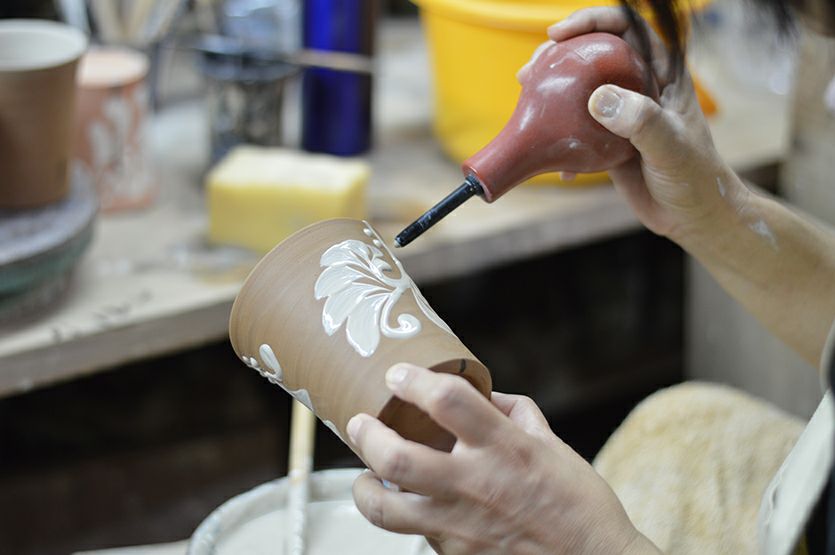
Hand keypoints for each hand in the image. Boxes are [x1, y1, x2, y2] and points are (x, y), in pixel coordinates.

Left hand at [348, 363, 658, 553]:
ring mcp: (461, 527)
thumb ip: (516, 413)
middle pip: (397, 455)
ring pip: (386, 508)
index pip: (447, 400)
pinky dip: (408, 518)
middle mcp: (476, 484)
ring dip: (365, 489)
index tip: (398, 375)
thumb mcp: (554, 446)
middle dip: (366, 434)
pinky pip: (416, 534)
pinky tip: (412, 508)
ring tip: (365, 478)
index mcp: (505, 447)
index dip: (413, 380)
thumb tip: (486, 394)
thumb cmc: (580, 505)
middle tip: (359, 423)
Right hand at [549, 8, 747, 243]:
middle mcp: (640, 85)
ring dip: (549, 88)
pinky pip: (573, 126)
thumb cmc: (695, 178)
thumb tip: (598, 99)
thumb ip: (641, 121)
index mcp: (663, 73)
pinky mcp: (605, 139)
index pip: (628, 28)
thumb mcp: (670, 147)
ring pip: (579, 87)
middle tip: (530, 70)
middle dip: (559, 53)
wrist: (692, 217)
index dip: (592, 21)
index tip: (558, 34)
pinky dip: (554, 133)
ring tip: (525, 93)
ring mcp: (621, 112)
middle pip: (594, 52)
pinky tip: (544, 149)